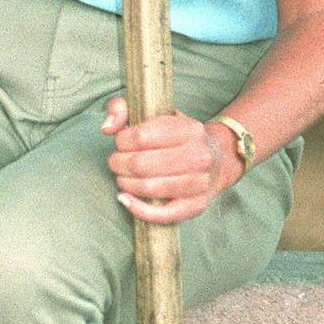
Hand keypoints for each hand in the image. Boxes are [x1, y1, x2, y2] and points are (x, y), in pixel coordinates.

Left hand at [102, 95, 235, 224]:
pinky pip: (162, 214)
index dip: (121, 142)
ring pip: (149, 187)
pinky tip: (125, 199)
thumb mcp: (153, 113)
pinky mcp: (196, 206)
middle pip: (141, 164)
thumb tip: (107, 128)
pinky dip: (137, 209)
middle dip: (119, 164)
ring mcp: (200, 183)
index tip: (120, 143)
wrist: (217, 160)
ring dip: (125, 184)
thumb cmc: (175, 137)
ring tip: (122, 178)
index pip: (141, 137)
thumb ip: (123, 109)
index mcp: (189, 129)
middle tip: (116, 163)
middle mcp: (199, 156)